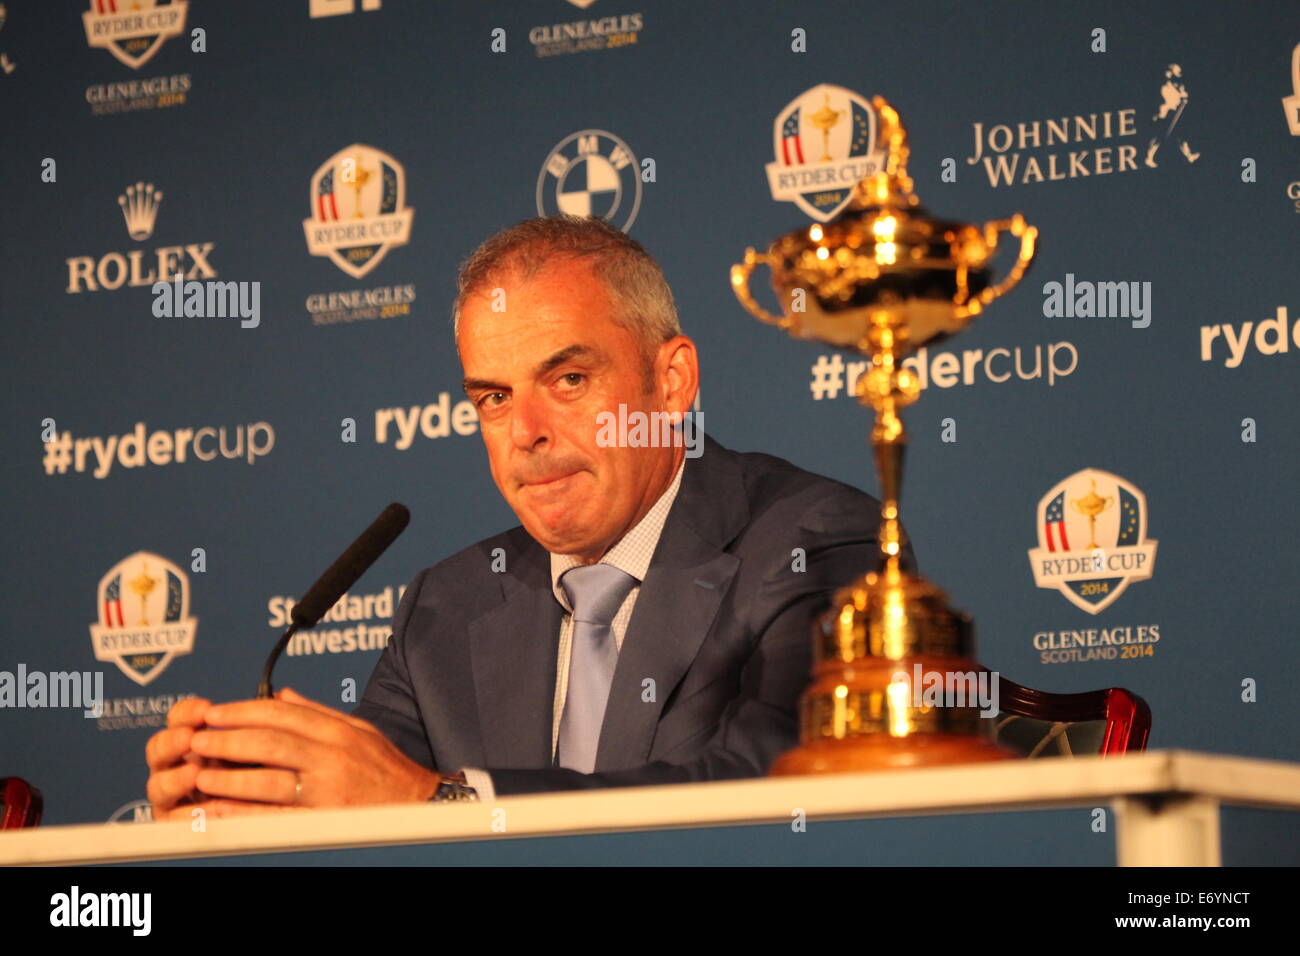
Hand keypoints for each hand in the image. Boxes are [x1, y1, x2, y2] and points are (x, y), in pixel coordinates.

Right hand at [145, 696, 283, 820]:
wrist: (274, 816)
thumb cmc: (266, 777)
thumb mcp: (267, 748)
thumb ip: (269, 723)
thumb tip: (283, 695)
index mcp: (198, 742)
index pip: (180, 720)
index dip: (187, 712)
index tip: (205, 709)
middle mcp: (181, 766)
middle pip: (158, 749)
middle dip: (171, 741)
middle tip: (189, 738)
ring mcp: (177, 796)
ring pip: (157, 785)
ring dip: (174, 778)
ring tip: (194, 773)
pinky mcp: (181, 825)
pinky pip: (174, 821)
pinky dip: (185, 815)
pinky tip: (199, 809)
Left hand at [179, 687, 440, 811]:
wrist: (420, 807)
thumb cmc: (390, 772)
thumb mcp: (360, 731)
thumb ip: (319, 712)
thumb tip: (283, 695)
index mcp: (338, 731)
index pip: (283, 713)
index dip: (244, 710)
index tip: (216, 712)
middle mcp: (332, 756)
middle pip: (270, 741)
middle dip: (228, 738)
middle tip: (198, 736)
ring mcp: (327, 788)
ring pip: (268, 777)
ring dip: (229, 774)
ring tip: (199, 770)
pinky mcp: (323, 818)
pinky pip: (274, 814)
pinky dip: (242, 811)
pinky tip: (219, 808)